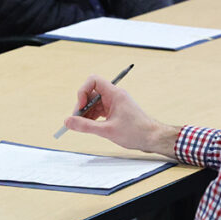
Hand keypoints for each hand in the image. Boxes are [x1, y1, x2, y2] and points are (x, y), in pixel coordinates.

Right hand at [62, 75, 180, 156]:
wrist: (153, 138)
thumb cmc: (135, 132)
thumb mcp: (107, 130)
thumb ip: (85, 126)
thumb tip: (68, 122)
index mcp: (114, 94)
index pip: (93, 80)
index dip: (83, 91)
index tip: (81, 107)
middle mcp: (114, 95)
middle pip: (91, 92)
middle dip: (82, 105)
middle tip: (77, 120)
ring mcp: (115, 103)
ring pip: (94, 102)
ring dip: (86, 112)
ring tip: (83, 126)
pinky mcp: (116, 111)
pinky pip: (99, 109)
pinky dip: (93, 116)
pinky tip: (91, 126)